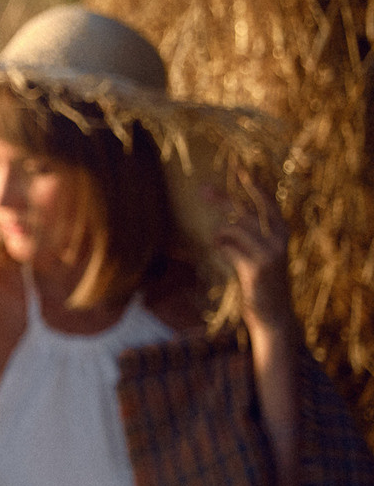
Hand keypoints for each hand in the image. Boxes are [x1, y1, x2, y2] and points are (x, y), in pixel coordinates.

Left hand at [207, 177, 294, 335]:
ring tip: (218, 242)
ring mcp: (270, 254)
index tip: (241, 169)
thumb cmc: (262, 284)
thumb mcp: (260, 257)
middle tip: (203, 189)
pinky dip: (221, 249)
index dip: (256, 187)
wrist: (274, 316)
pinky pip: (229, 249)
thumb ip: (248, 239)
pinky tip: (221, 253)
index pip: (269, 205)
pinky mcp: (257, 267)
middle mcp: (279, 241)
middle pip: (247, 212)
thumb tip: (221, 222)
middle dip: (223, 199)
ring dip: (220, 234)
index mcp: (282, 235)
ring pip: (234, 229)